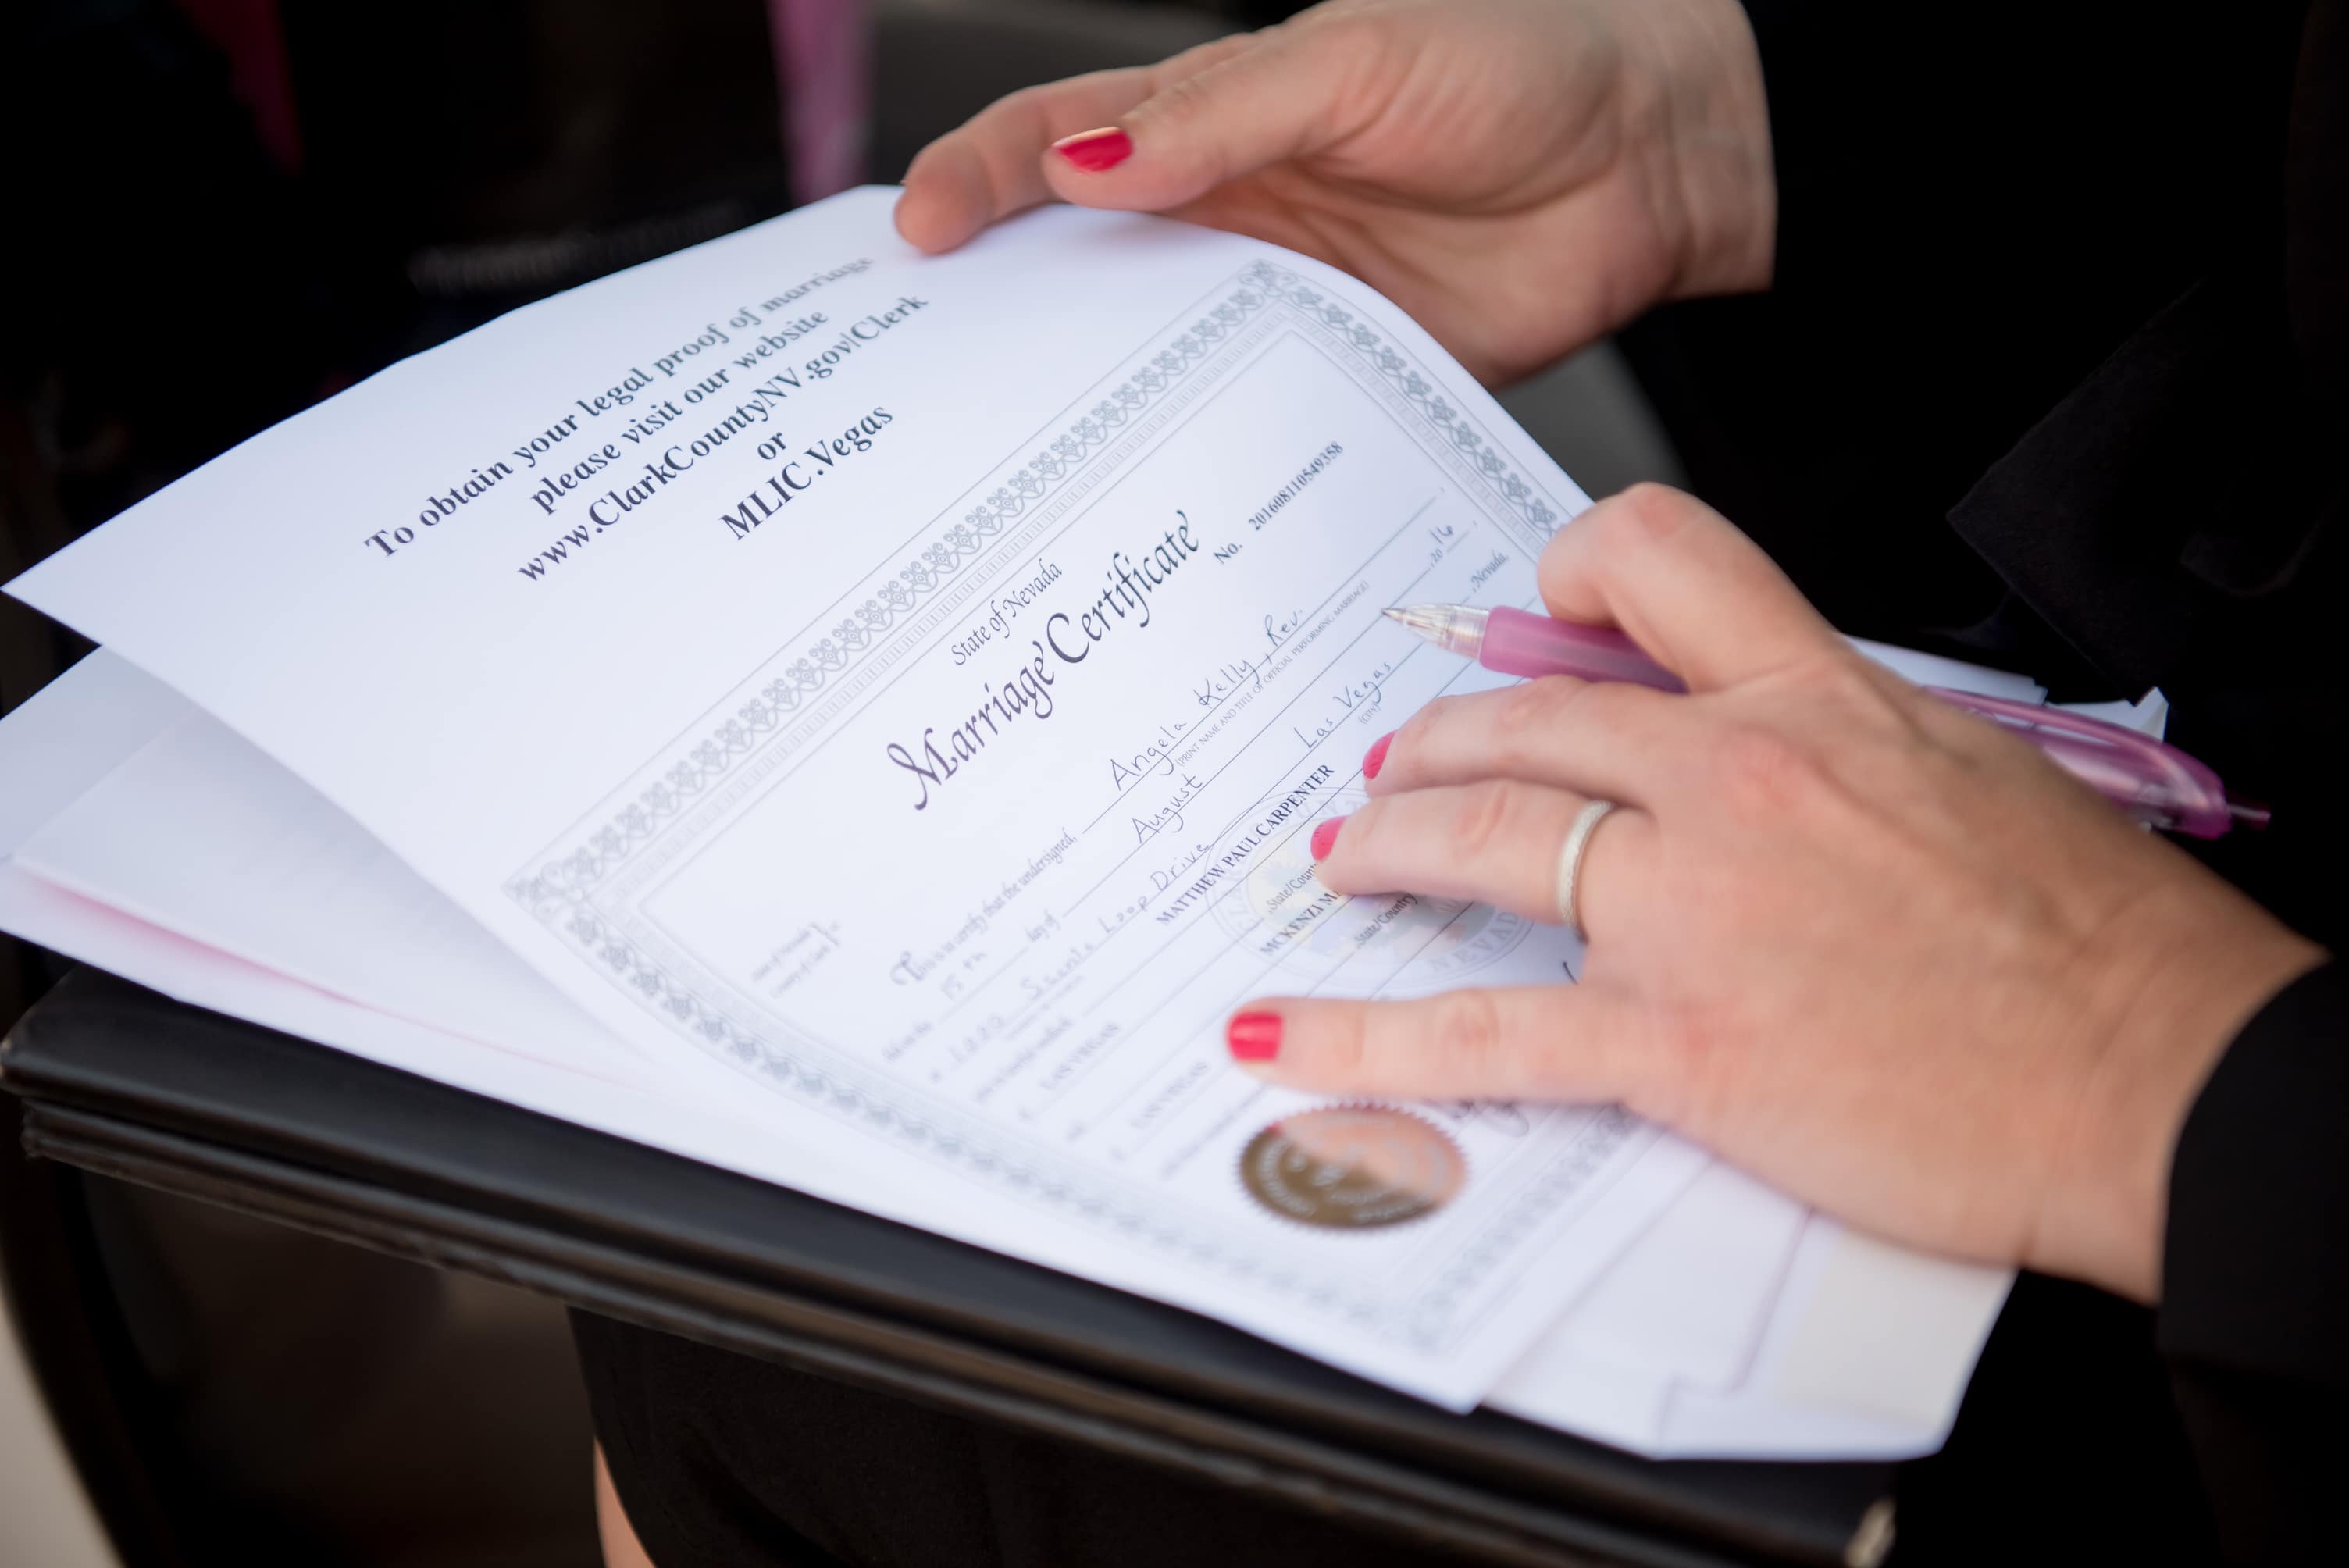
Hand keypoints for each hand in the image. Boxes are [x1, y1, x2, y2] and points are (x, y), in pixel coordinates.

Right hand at [893, 0, 1775, 382]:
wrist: (1651, 162)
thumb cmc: (1516, 72)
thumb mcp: (1358, 63)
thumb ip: (1223, 114)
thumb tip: (1085, 159)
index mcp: (1206, 121)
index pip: (1054, 142)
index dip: (976, 180)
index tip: (918, 232)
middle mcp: (1224, 218)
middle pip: (1079, 267)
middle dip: (995, 314)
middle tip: (927, 375)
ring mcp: (1276, 306)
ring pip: (1149, 361)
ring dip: (1084, 405)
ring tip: (1015, 459)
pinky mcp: (1335, 381)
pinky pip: (1248, 425)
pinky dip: (1197, 461)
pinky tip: (1156, 494)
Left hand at [1230, 486, 2322, 1301]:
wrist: (2162, 1077)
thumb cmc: (2093, 945)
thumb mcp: (1969, 774)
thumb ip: (1838, 739)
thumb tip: (1762, 739)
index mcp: (1821, 701)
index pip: (1663, 560)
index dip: (1572, 567)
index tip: (1532, 604)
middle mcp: (1740, 780)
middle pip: (1529, 716)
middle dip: (1436, 744)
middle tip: (1392, 770)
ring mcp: (1696, 907)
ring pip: (1482, 838)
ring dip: (1388, 850)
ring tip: (1343, 866)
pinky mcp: (1678, 1038)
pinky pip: (1484, 1026)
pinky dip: (1366, 1030)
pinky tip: (1288, 1032)